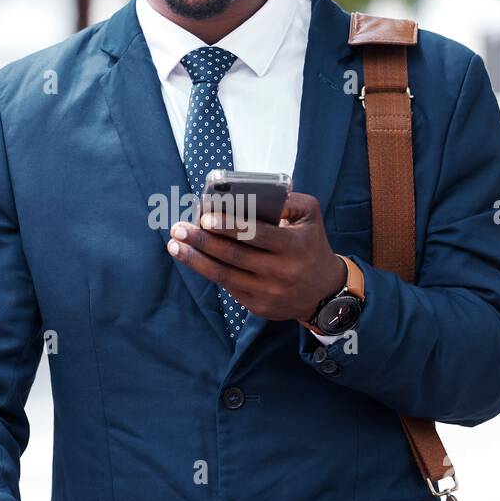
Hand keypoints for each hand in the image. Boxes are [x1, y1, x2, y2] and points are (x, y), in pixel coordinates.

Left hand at [166, 191, 346, 321]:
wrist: (324, 291)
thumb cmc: (311, 244)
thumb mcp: (310, 215)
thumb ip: (286, 200)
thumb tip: (250, 194)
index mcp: (292, 246)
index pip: (255, 235)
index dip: (228, 226)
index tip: (204, 217)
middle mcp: (280, 272)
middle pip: (233, 256)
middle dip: (202, 241)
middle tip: (178, 229)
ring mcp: (268, 293)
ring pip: (224, 275)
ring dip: (195, 260)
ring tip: (175, 245)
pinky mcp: (258, 307)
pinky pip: (228, 287)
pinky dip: (209, 271)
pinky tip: (193, 258)